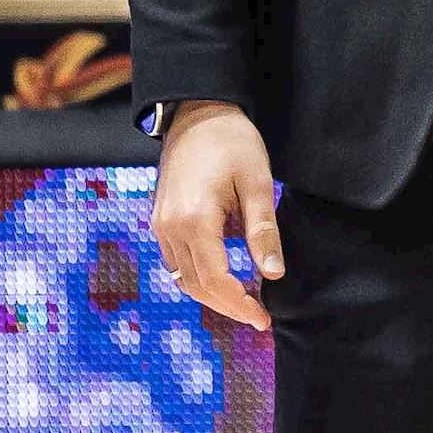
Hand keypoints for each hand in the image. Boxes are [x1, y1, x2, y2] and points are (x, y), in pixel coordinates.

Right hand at [151, 101, 284, 333]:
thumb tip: (272, 274)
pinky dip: (199, 278)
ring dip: (212, 296)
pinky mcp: (160, 221)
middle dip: (228, 307)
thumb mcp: (257, 183)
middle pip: (196, 286)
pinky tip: (225, 279)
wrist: (196, 113)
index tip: (264, 318)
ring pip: (183, 278)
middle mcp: (170, 228)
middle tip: (259, 317)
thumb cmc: (231, 142)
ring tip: (245, 303)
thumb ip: (263, 231)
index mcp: (194, 220)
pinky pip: (176, 262)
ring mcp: (160, 225)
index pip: (215, 280)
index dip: (240, 304)